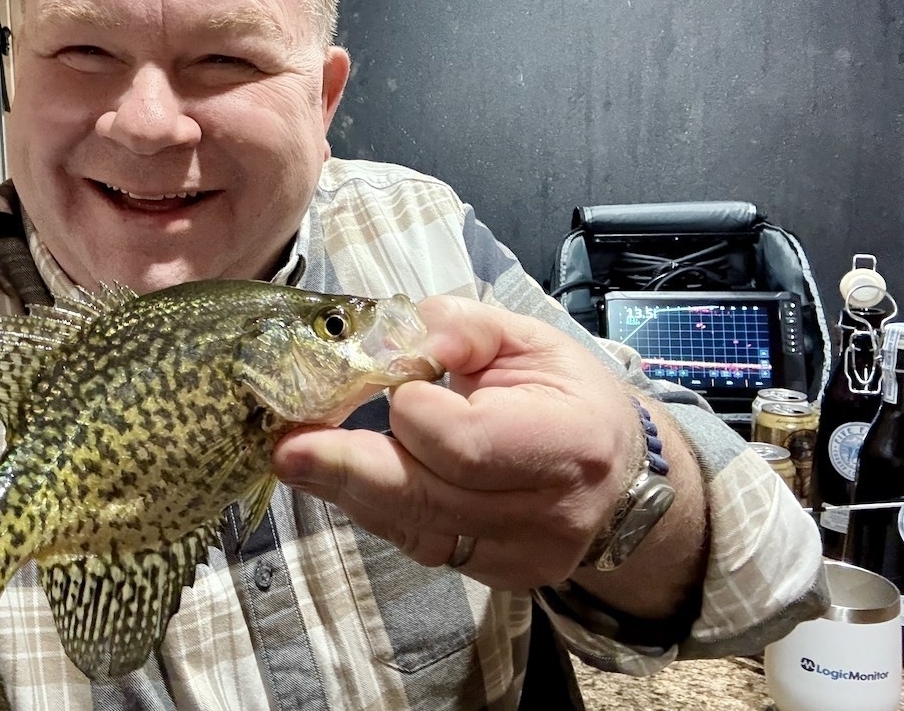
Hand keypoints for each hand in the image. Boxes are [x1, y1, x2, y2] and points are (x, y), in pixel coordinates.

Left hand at [273, 295, 674, 593]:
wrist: (617, 474)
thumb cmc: (565, 392)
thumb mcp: (525, 337)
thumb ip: (459, 327)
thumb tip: (391, 336)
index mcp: (568, 443)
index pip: (466, 444)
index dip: (416, 415)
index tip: (396, 384)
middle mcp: (548, 515)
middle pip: (428, 499)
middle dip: (347, 468)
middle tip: (286, 447)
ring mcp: (521, 556)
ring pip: (415, 529)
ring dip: (349, 489)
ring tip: (296, 457)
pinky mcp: (494, 576)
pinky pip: (419, 544)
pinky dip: (377, 509)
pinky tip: (344, 478)